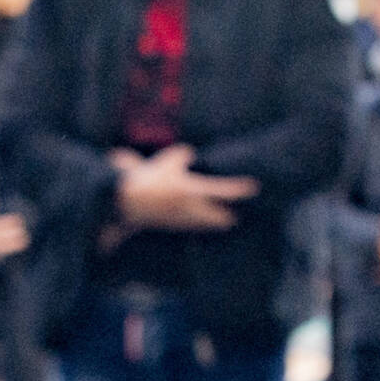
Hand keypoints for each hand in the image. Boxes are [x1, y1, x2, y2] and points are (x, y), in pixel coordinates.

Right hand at [113, 143, 256, 231]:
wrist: (125, 200)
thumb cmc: (148, 177)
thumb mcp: (168, 159)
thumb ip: (183, 156)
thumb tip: (190, 155)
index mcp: (191, 190)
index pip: (222, 191)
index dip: (239, 190)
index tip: (254, 188)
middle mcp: (189, 209)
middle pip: (217, 218)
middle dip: (228, 217)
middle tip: (237, 215)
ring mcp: (179, 220)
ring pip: (203, 224)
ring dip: (213, 222)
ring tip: (225, 221)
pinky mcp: (168, 225)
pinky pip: (188, 225)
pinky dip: (195, 223)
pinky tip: (196, 222)